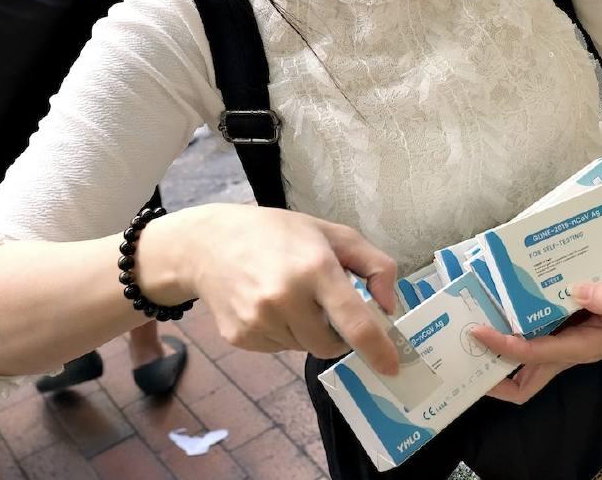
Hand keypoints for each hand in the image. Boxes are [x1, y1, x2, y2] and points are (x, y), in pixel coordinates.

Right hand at [139, 204, 401, 373]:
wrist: (208, 244)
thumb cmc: (279, 235)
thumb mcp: (333, 234)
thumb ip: (374, 265)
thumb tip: (388, 307)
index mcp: (315, 268)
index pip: (354, 322)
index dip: (378, 349)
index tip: (392, 367)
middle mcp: (286, 298)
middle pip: (330, 345)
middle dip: (338, 334)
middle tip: (326, 306)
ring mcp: (260, 321)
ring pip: (304, 348)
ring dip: (309, 331)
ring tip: (291, 296)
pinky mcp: (241, 337)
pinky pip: (279, 348)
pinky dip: (285, 333)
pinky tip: (269, 305)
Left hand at [473, 282, 601, 404]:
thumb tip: (579, 290)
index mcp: (579, 349)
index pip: (535, 355)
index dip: (504, 348)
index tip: (479, 332)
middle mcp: (564, 350)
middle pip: (522, 382)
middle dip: (492, 375)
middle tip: (465, 351)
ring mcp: (561, 341)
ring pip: (522, 360)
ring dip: (497, 349)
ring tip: (472, 322)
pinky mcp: (562, 327)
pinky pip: (530, 334)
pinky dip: (512, 323)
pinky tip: (499, 298)